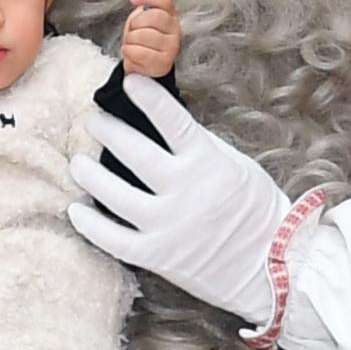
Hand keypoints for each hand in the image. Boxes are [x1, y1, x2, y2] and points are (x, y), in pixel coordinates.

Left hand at [67, 72, 295, 331]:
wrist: (274, 268)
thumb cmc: (258, 212)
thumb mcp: (238, 167)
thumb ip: (200, 148)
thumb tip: (161, 124)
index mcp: (208, 163)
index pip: (172, 121)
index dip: (148, 99)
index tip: (128, 82)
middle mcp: (185, 192)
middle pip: (134, 154)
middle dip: (108, 131)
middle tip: (93, 120)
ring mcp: (168, 225)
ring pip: (115, 195)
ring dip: (90, 175)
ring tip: (77, 162)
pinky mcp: (158, 256)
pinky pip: (114, 239)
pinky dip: (91, 225)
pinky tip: (76, 210)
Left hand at [120, 0, 181, 79]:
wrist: (142, 66)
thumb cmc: (144, 39)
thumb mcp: (147, 15)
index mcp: (171, 16)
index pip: (164, 0)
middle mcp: (175, 31)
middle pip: (152, 17)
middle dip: (135, 23)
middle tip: (134, 30)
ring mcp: (171, 48)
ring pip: (142, 35)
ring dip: (130, 40)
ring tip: (134, 44)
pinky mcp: (163, 64)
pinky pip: (139, 52)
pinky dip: (129, 52)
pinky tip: (133, 53)